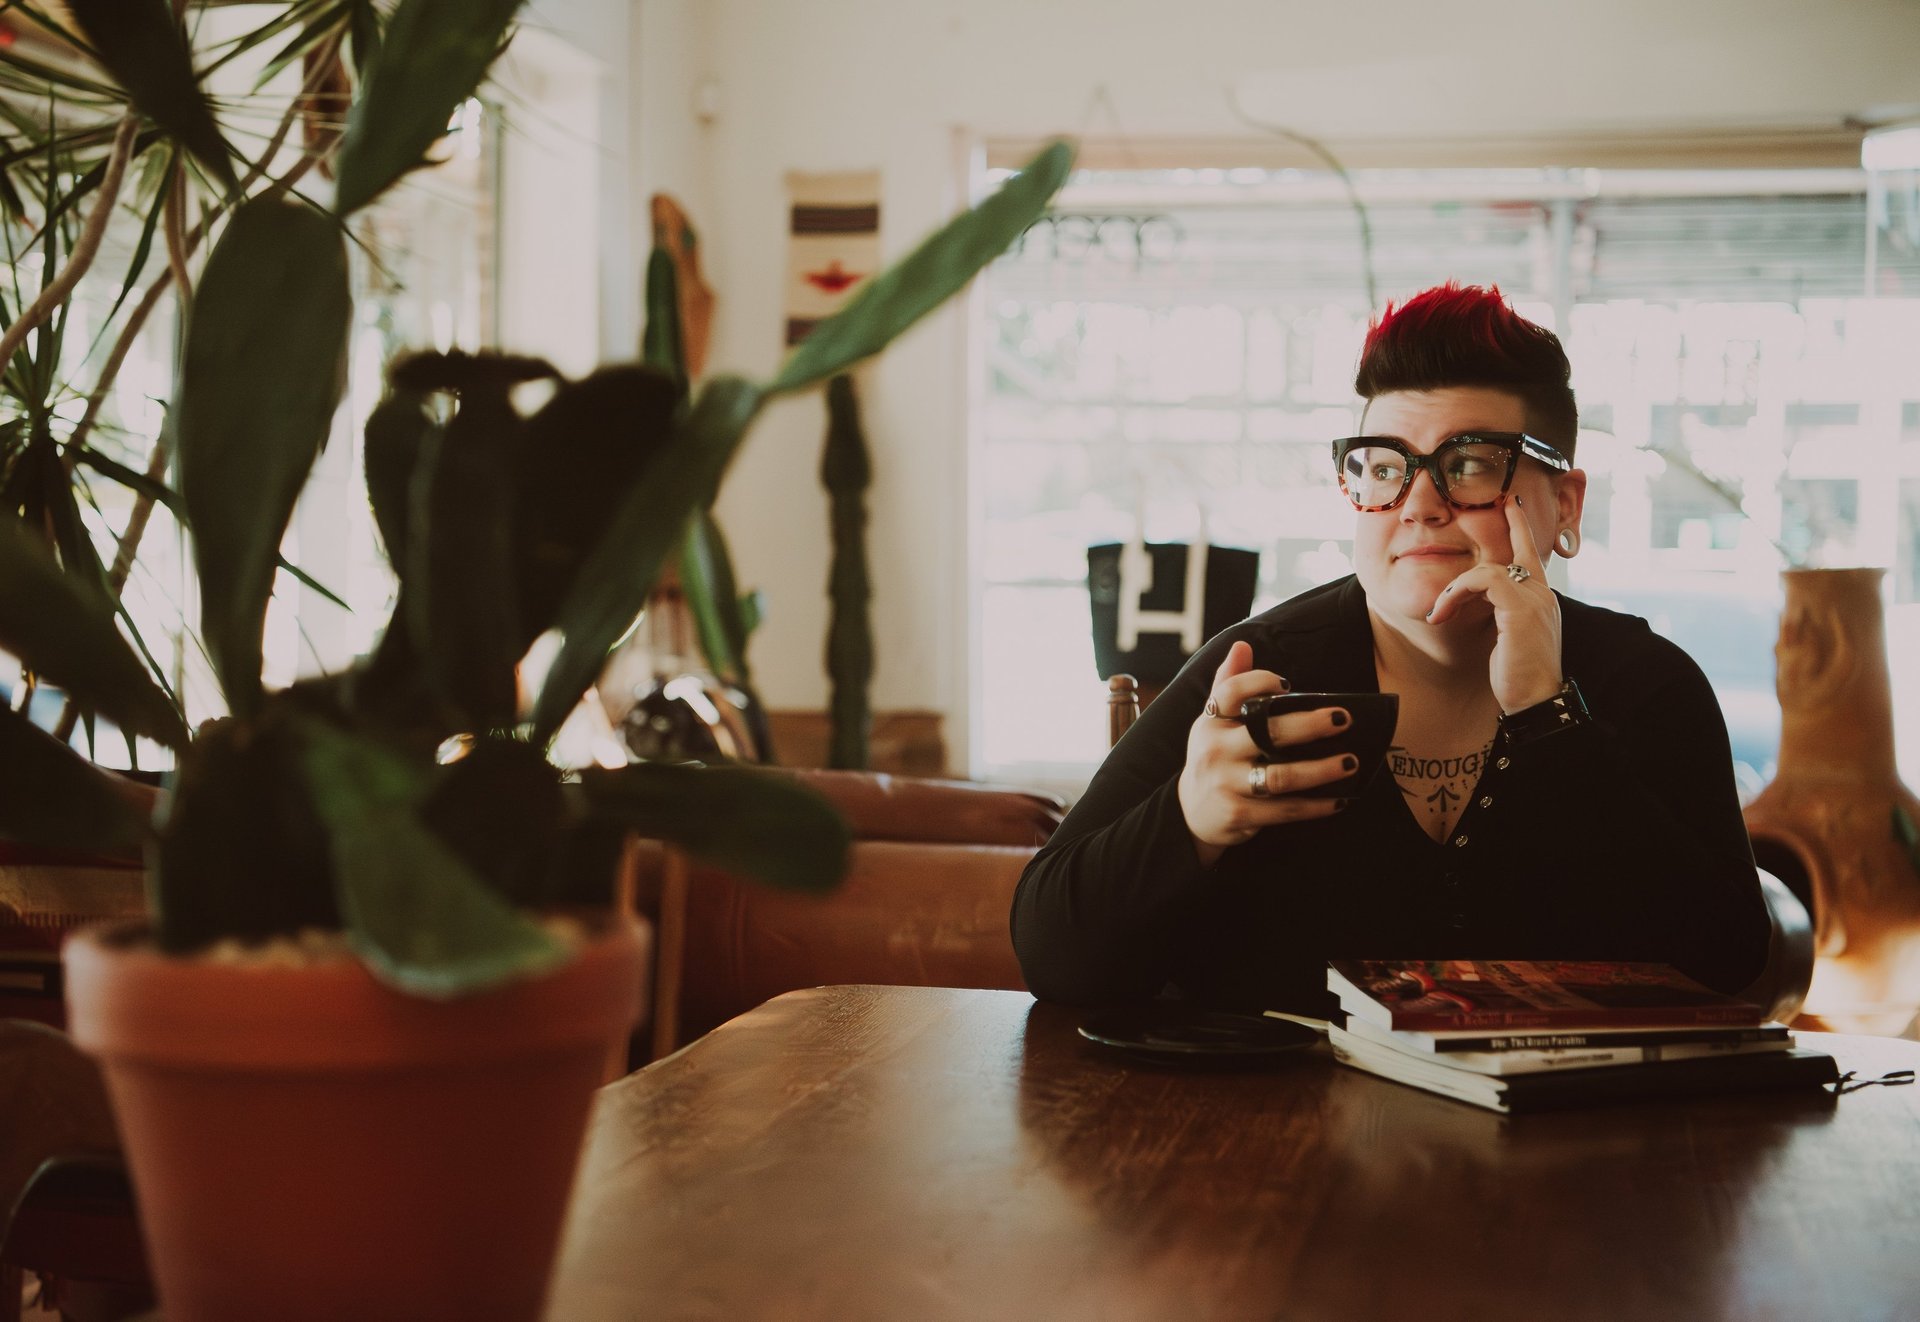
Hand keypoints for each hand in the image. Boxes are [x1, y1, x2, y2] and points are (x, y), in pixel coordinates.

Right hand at [1177, 640, 1351, 866]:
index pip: (1231, 693)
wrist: (1192, 814)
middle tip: (1344, 719)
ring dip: (1320, 770)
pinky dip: (1315, 806)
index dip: (1259, 682)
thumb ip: (1228, 684)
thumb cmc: (1215, 757)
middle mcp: (1216, 751)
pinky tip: (1339, 800)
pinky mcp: (1239, 814)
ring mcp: (1226, 784)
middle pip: (1266, 732)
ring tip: (1350, 762)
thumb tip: (1242, 645)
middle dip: (1309, 725)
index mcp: (1210, 722)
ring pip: (1281, 776)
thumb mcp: (1212, 722)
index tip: (1289, 685)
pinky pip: (1285, 810)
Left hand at [1424, 495, 1563, 711]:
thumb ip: (1498, 615)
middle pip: (1521, 551)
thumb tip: (1476, 605)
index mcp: (1541, 601)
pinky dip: (1457, 593)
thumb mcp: (1506, 639)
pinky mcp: (1520, 609)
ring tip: (1439, 613)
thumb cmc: (1519, 677)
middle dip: (1512, 526)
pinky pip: (1483, 581)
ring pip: (1490, 569)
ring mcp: (1534, 599)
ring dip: (1456, 589)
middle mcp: (1543, 595)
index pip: (1533, 557)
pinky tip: (1443, 614)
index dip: (1522, 530)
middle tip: (1503, 506)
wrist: (1536, 703)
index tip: (1512, 507)